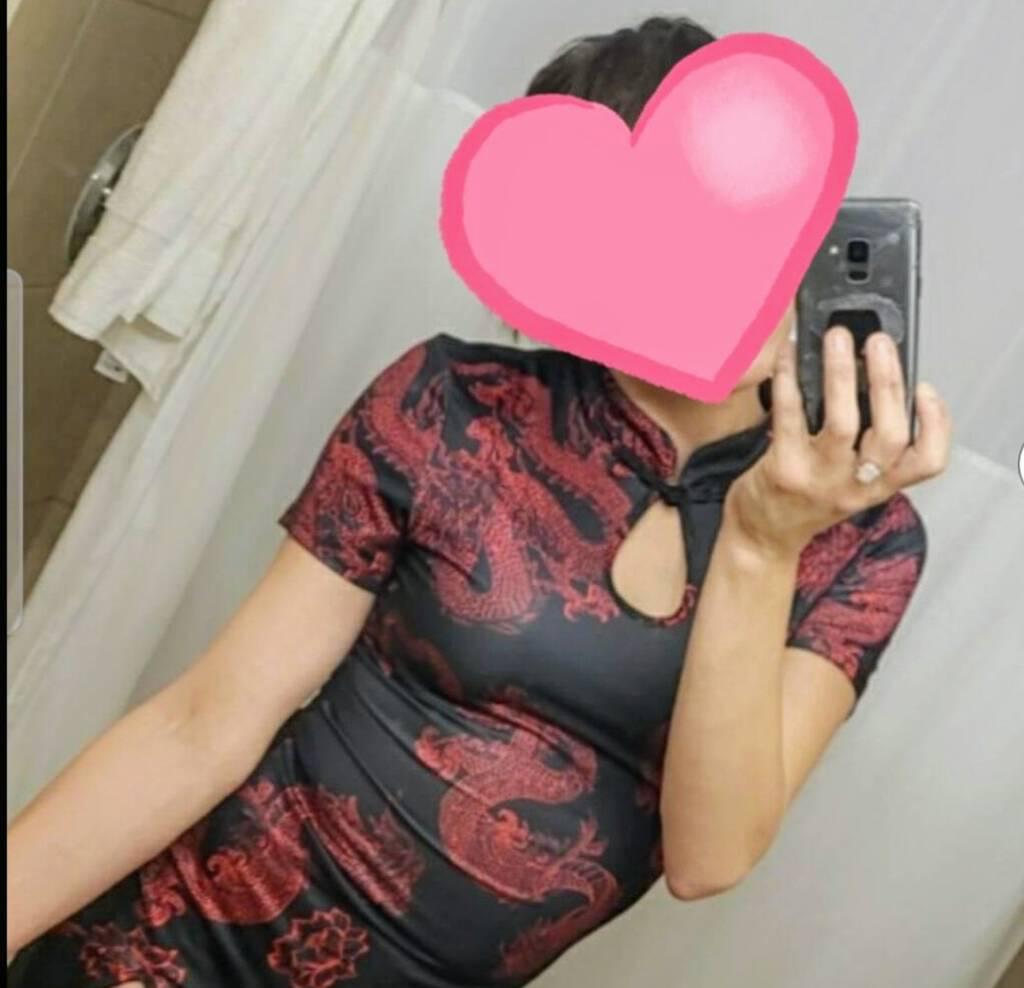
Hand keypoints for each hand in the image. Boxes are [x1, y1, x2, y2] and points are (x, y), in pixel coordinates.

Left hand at [724, 324, 951, 558]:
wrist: (761, 537)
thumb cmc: (803, 502)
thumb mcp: (848, 481)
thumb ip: (865, 443)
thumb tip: (868, 376)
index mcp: (878, 486)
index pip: (927, 462)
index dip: (936, 425)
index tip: (926, 390)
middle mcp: (855, 487)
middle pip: (890, 435)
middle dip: (888, 382)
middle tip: (879, 343)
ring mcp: (819, 480)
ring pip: (843, 424)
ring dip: (841, 374)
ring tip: (838, 339)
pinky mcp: (783, 472)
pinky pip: (790, 418)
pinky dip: (790, 381)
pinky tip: (789, 358)